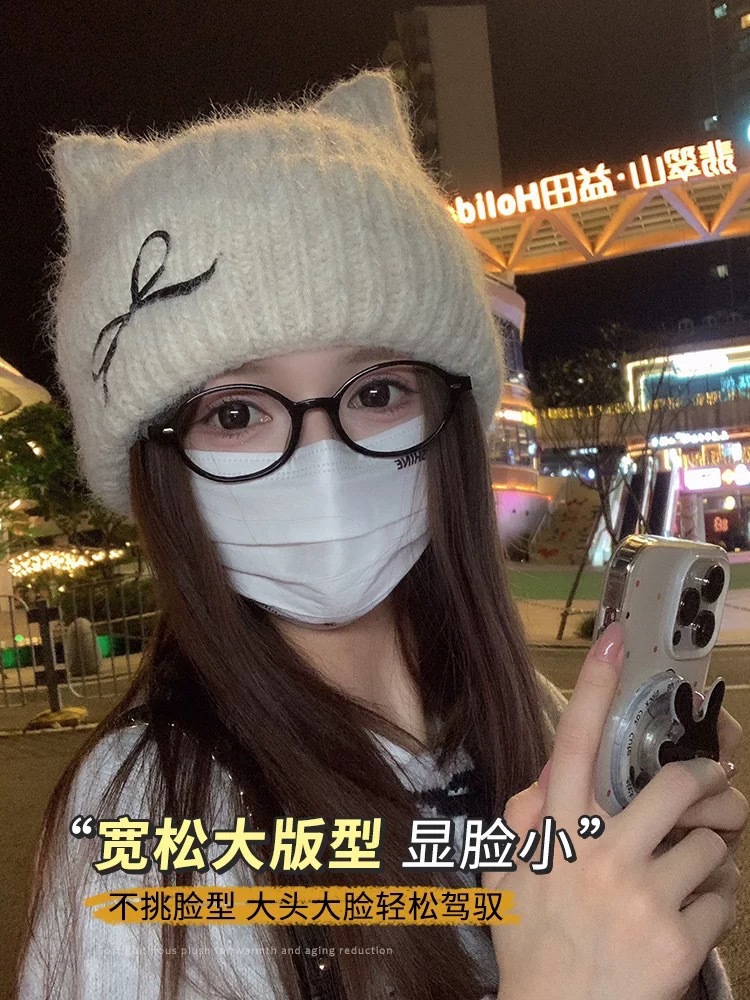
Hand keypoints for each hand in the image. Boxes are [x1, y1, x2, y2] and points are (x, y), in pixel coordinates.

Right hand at [484, 622, 734, 999]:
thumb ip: (523, 821)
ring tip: (688, 876)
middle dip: (706, 780)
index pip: (572, 743)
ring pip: (710, 845)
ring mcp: (643, 896)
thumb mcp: (507, 878)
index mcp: (556, 833)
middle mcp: (600, 855)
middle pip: (674, 785)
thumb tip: (546, 779)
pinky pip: (723, 897)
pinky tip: (688, 918)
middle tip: (715, 783)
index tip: (614, 639)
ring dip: (707, 856)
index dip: (595, 687)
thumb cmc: (532, 948)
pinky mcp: (680, 939)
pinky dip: (715, 902)